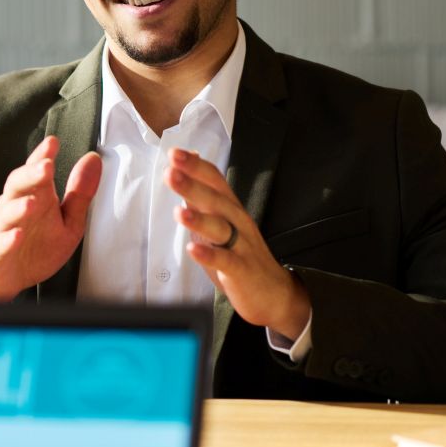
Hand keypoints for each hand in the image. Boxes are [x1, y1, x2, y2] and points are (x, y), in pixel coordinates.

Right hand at [0, 136, 100, 301]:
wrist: (5, 278)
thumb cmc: (37, 246)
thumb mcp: (68, 222)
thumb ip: (80, 194)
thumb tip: (94, 158)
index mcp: (34, 197)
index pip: (35, 171)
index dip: (42, 156)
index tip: (53, 142)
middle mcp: (14, 208)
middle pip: (17, 185)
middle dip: (30, 175)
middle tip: (46, 165)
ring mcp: (2, 230)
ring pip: (6, 214)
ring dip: (18, 208)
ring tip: (32, 202)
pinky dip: (6, 240)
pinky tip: (16, 236)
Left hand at [164, 148, 309, 339]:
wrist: (274, 293)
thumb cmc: (241, 254)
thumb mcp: (221, 222)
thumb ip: (202, 197)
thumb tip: (186, 167)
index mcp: (231, 209)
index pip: (215, 181)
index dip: (195, 166)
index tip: (174, 152)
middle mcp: (238, 222)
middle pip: (216, 199)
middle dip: (193, 185)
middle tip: (171, 172)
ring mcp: (241, 246)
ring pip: (221, 228)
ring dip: (199, 219)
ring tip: (179, 211)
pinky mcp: (242, 271)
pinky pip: (225, 261)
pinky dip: (209, 255)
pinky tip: (193, 250)